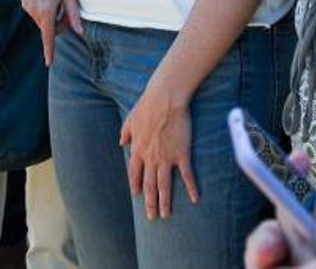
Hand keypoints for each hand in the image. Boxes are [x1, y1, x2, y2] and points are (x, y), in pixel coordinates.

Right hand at [21, 0, 81, 64]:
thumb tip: (79, 31)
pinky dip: (43, 8)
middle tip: (66, 9)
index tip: (49, 62)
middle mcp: (33, 10)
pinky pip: (36, 11)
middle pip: (48, 27)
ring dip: (51, 15)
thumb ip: (73, 14)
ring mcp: (27, 5)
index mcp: (46, 10)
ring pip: (42, 19)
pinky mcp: (24, 0)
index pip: (48, 36)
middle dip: (58, 24)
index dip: (49, 50)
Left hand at [120, 82, 198, 219]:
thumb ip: (125, 132)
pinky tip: (195, 199)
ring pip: (164, 185)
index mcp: (138, 149)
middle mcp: (150, 157)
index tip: (137, 195)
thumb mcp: (130, 119)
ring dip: (165, 202)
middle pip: (149, 184)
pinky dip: (191, 188)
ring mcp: (166, 157)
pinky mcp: (181, 154)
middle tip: (152, 217)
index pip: (134, 173)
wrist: (165, 99)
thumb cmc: (147, 106)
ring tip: (165, 215)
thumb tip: (121, 142)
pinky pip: (186, 175)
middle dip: (150, 202)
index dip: (136, 185)